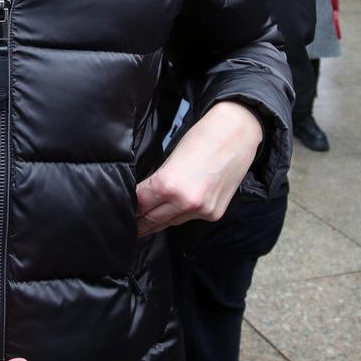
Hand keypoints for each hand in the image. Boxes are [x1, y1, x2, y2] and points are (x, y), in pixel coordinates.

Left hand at [136, 101, 262, 237]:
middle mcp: (186, 202)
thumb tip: (144, 198)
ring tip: (144, 226)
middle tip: (129, 225)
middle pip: (152, 219)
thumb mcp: (170, 159)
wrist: (238, 133)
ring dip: (157, 223)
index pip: (140, 203)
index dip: (130, 206)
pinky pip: (189, 219)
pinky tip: (171, 215)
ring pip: (170, 222)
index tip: (123, 209)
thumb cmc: (203, 138)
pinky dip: (179, 216)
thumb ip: (157, 182)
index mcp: (169, 184)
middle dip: (140, 222)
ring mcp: (202, 210)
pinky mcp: (214, 214)